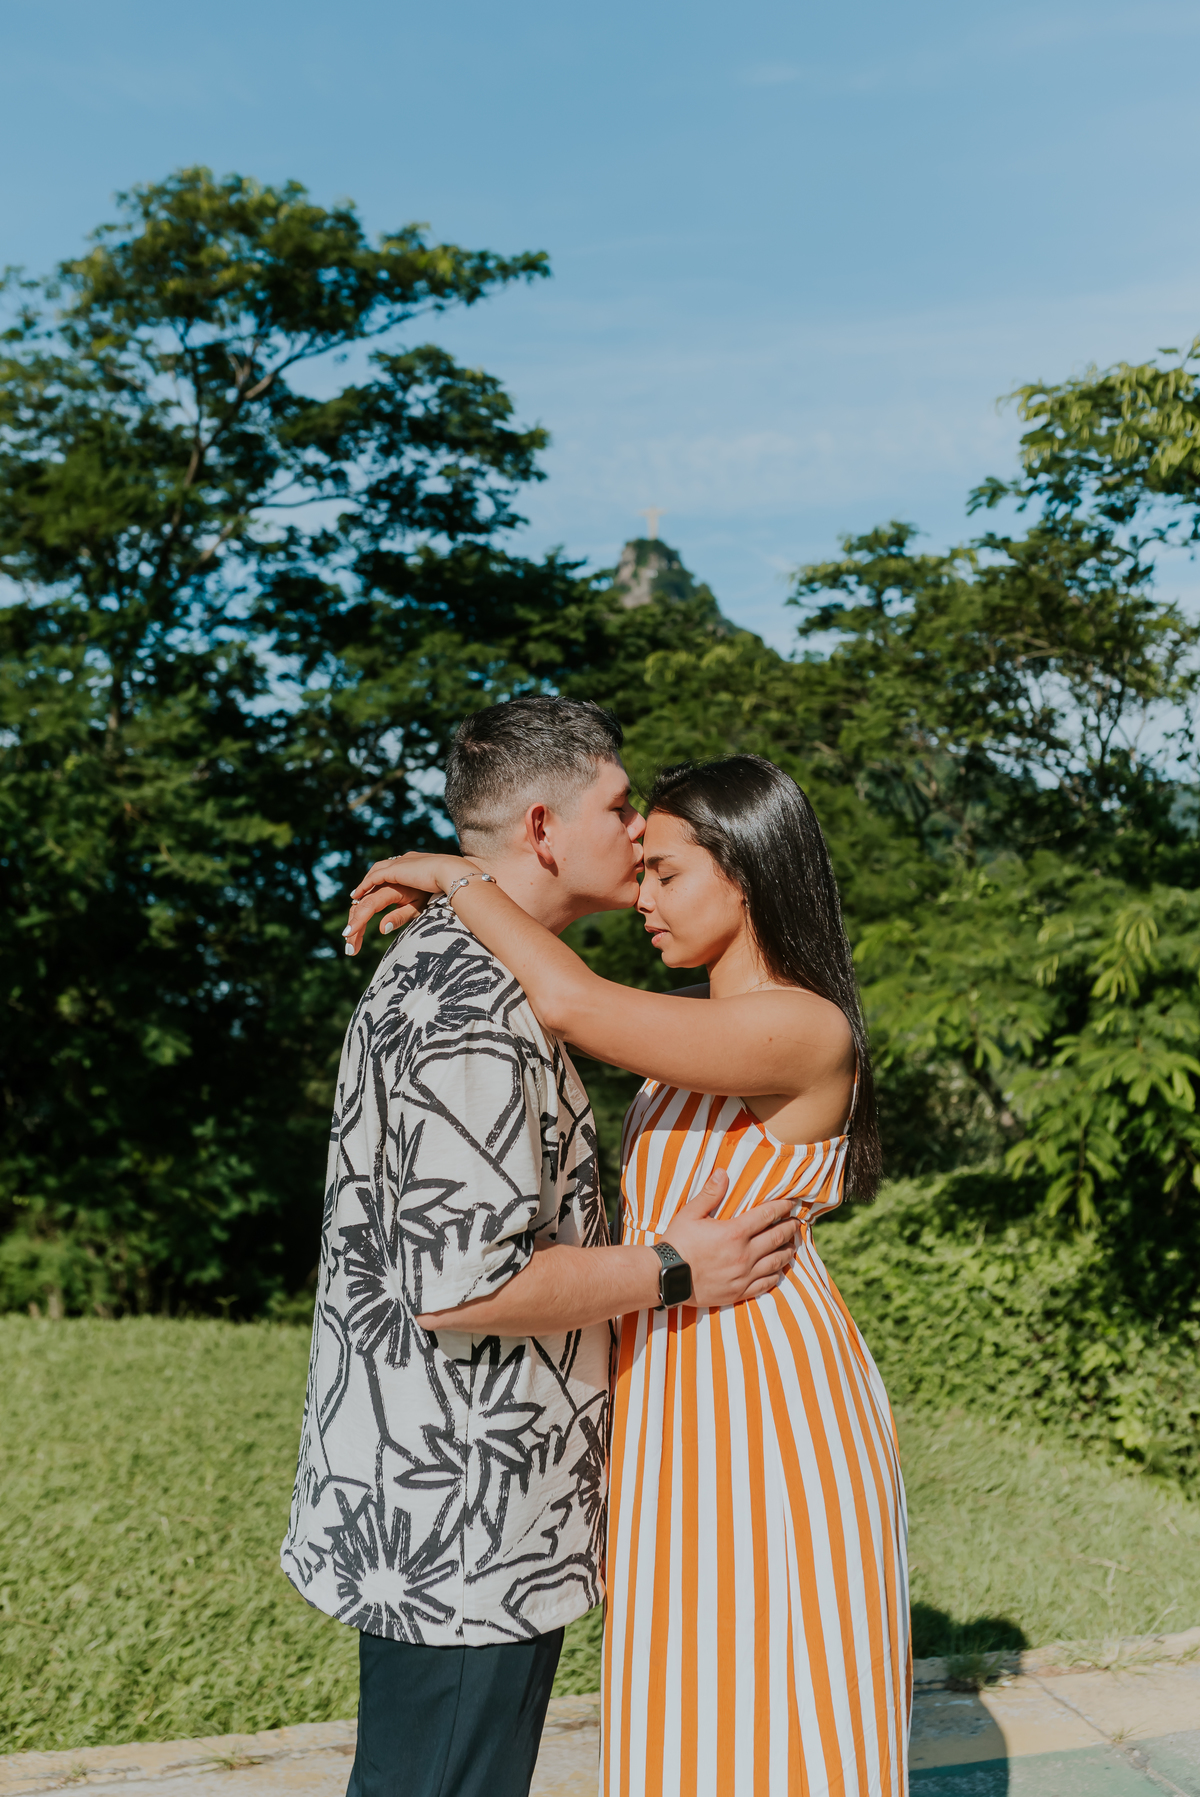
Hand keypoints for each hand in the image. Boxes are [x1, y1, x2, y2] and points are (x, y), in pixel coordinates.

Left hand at [342, 852, 477, 956]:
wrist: (454, 875)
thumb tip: (381, 928)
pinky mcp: (394, 870)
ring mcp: (392, 871)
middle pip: (366, 898)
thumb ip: (399, 915)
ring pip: (367, 894)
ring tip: (351, 931)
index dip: (363, 914)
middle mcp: (391, 874)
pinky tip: (355, 903)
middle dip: (356, 919)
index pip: (374, 896)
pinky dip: (362, 893)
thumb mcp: (417, 908)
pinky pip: (372, 883)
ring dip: (357, 913)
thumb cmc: (442, 892)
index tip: (355, 931)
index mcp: (397, 880)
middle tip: (348, 939)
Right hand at [662, 1168, 797, 1306]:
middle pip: (777, 1238)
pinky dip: (776, 1276)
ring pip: (776, 1262)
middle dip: (790, 1228)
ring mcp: (744, 1275)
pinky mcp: (739, 1292)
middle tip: (797, 1223)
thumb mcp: (690, 1214)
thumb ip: (710, 1194)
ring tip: (792, 1246)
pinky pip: (765, 1284)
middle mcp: (744, 1254)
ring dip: (787, 1252)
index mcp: (734, 1232)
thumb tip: (722, 1172)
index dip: (782, 1207)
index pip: (767, 1215)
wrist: (666, 1277)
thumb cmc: (677, 1243)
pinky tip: (778, 1271)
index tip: (791, 1203)